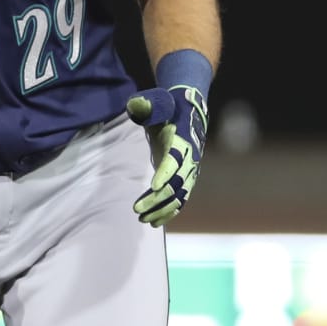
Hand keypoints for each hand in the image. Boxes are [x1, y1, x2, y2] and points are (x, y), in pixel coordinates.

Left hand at [125, 84, 208, 226]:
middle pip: (175, 184)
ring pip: (178, 197)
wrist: (188, 113)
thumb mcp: (158, 103)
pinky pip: (179, 199)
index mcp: (182, 142)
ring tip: (143, 220)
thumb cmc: (168, 108)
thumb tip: (136, 104)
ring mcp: (189, 172)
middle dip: (157, 199)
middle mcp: (189, 160)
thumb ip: (147, 106)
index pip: (175, 160)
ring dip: (161, 210)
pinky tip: (154, 222)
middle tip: (137, 210)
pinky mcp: (185, 179)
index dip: (166, 173)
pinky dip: (168, 212)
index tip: (154, 186)